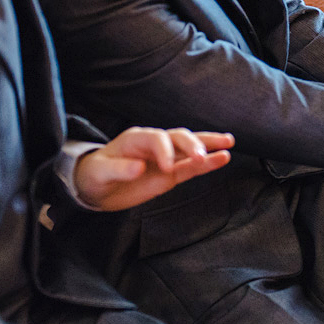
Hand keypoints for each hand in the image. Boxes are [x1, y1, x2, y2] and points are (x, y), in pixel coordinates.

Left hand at [75, 127, 232, 210]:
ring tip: (228, 143)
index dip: (164, 150)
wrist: (96, 187)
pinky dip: (208, 163)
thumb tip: (139, 168)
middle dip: (192, 144)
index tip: (167, 167)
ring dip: (208, 145)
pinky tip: (224, 157)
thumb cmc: (95, 176)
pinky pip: (192, 167)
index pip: (156, 138)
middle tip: (201, 156)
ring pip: (190, 147)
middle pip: (178, 137)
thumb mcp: (100, 173)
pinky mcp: (171, 173)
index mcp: (136, 139)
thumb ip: (119, 169)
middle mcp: (154, 144)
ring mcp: (165, 158)